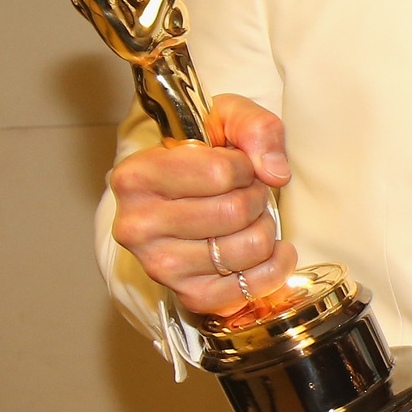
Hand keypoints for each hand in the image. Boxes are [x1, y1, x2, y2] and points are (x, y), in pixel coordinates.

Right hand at [108, 94, 297, 315]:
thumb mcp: (226, 118)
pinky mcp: (186, 293)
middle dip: (256, 198)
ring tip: (246, 219)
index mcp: (136, 177)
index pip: (221, 173)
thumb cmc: (204, 154)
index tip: (234, 166)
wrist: (181, 196)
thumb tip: (275, 174)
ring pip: (248, 248)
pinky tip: (270, 250)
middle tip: (243, 193)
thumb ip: (255, 128)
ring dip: (264, 229)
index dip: (244, 166)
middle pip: (235, 212)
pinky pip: (248, 288)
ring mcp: (159, 265)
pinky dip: (274, 267)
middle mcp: (137, 226)